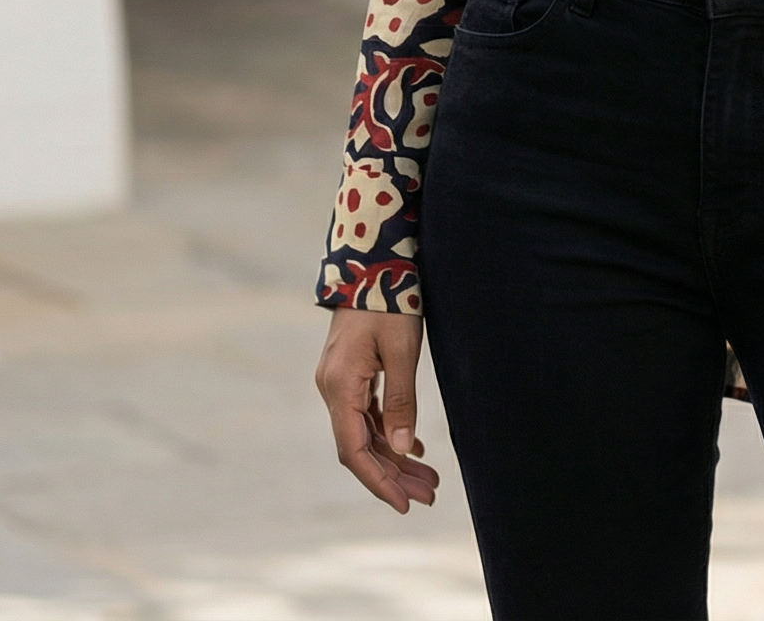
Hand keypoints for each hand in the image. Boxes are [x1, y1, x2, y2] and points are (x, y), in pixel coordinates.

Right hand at [315, 306, 440, 511]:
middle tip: (430, 495)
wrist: (373, 258)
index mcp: (340, 386)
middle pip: (361, 446)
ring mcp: (340, 381)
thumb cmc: (389, 299)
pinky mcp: (351, 373)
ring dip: (394, 456)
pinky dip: (388, 431)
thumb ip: (400, 401)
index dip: (379, 481)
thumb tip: (399, 451)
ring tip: (428, 479)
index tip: (404, 505)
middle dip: (394, 475)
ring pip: (365, 432)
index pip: (354, 451)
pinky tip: (412, 446)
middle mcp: (333, 388)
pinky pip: (367, 413)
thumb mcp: (402, 350)